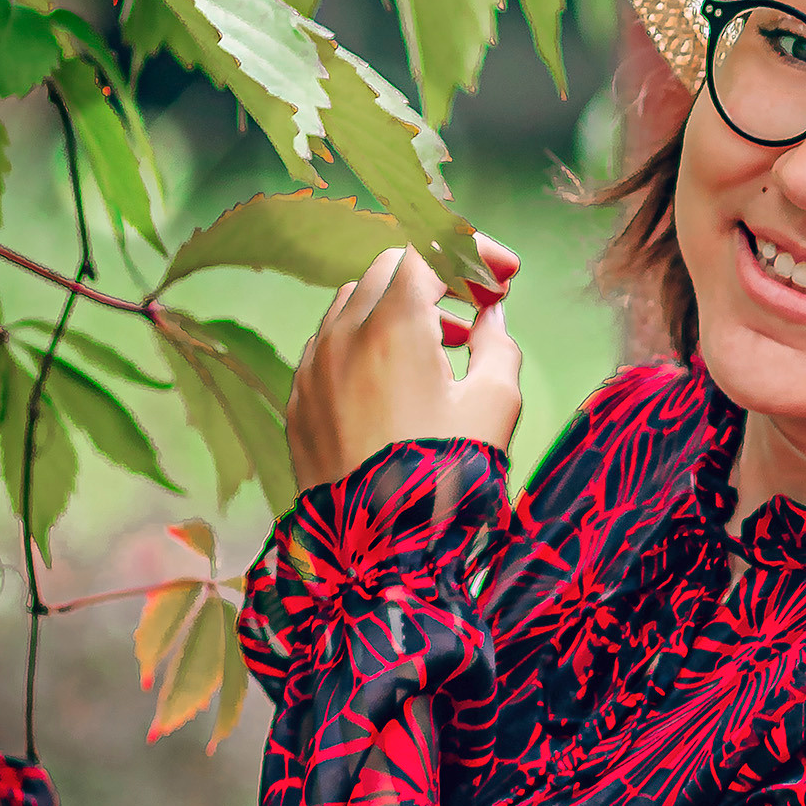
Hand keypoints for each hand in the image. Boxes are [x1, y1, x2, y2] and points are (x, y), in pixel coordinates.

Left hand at [286, 236, 520, 490]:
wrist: (377, 557)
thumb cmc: (445, 479)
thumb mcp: (495, 406)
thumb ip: (497, 345)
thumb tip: (489, 318)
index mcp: (393, 324)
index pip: (431, 249)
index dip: (475, 251)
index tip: (507, 275)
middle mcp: (342, 335)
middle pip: (389, 267)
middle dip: (439, 274)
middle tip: (481, 302)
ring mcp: (312, 368)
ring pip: (353, 302)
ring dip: (401, 306)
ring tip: (445, 344)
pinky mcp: (298, 402)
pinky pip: (330, 345)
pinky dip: (367, 341)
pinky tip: (399, 379)